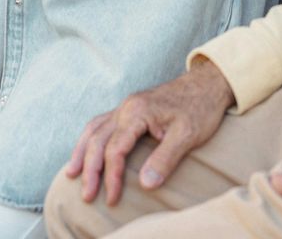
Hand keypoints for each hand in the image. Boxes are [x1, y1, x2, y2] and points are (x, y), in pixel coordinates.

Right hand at [66, 59, 234, 205]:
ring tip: (73, 173)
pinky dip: (91, 138)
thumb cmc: (200, 107)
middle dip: (91, 169)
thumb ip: (165, 158)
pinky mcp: (131, 108)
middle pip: (99, 139)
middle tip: (87, 195)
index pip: (116, 148)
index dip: (112, 176)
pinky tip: (87, 149)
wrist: (208, 82)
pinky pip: (102, 122)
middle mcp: (127, 106)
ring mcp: (127, 105)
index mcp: (138, 111)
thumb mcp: (188, 135)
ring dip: (83, 151)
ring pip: (95, 128)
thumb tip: (145, 184)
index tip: (113, 198)